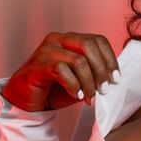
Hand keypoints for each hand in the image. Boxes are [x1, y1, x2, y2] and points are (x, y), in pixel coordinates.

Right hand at [1, 33, 119, 111]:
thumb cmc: (53, 90)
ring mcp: (46, 50)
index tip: (116, 78)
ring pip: (78, 60)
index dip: (110, 59)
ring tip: (90, 98)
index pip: (97, 40)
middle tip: (105, 89)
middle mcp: (58, 39)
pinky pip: (62, 70)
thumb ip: (94, 74)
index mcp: (70, 39)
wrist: (25, 101)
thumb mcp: (80, 80)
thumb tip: (113, 78)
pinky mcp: (38, 64)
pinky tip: (77, 95)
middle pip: (89, 45)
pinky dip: (74, 85)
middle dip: (101, 70)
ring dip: (89, 82)